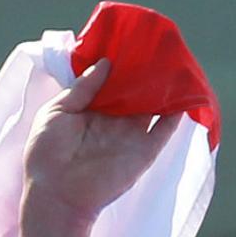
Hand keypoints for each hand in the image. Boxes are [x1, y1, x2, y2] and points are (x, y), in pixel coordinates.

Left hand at [20, 58, 175, 223]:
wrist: (57, 196)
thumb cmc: (46, 155)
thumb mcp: (55, 112)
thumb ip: (81, 88)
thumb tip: (105, 62)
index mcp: (91, 111)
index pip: (113, 82)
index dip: (123, 63)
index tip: (134, 40)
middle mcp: (114, 120)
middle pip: (137, 90)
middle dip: (147, 69)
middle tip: (161, 43)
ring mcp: (132, 134)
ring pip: (155, 103)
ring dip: (166, 84)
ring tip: (178, 58)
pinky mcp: (146, 149)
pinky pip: (168, 125)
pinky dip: (181, 108)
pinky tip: (189, 87)